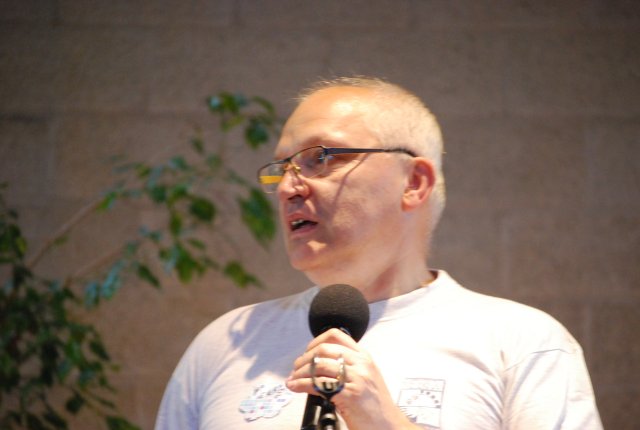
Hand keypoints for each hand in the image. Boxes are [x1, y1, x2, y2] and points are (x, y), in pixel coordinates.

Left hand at [286, 328, 418, 429]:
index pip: (335, 335)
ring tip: (294, 379)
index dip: (316, 341)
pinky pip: (318, 384)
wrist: (389, 426)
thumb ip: (347, 366)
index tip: (307, 352)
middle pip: (323, 349)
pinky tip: (296, 387)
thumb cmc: (375, 406)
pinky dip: (301, 384)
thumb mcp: (365, 377)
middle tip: (296, 369)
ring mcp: (356, 378)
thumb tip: (318, 363)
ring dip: (300, 372)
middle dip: (304, 359)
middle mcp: (360, 364)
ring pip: (318, 365)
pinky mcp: (349, 394)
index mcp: (364, 356)